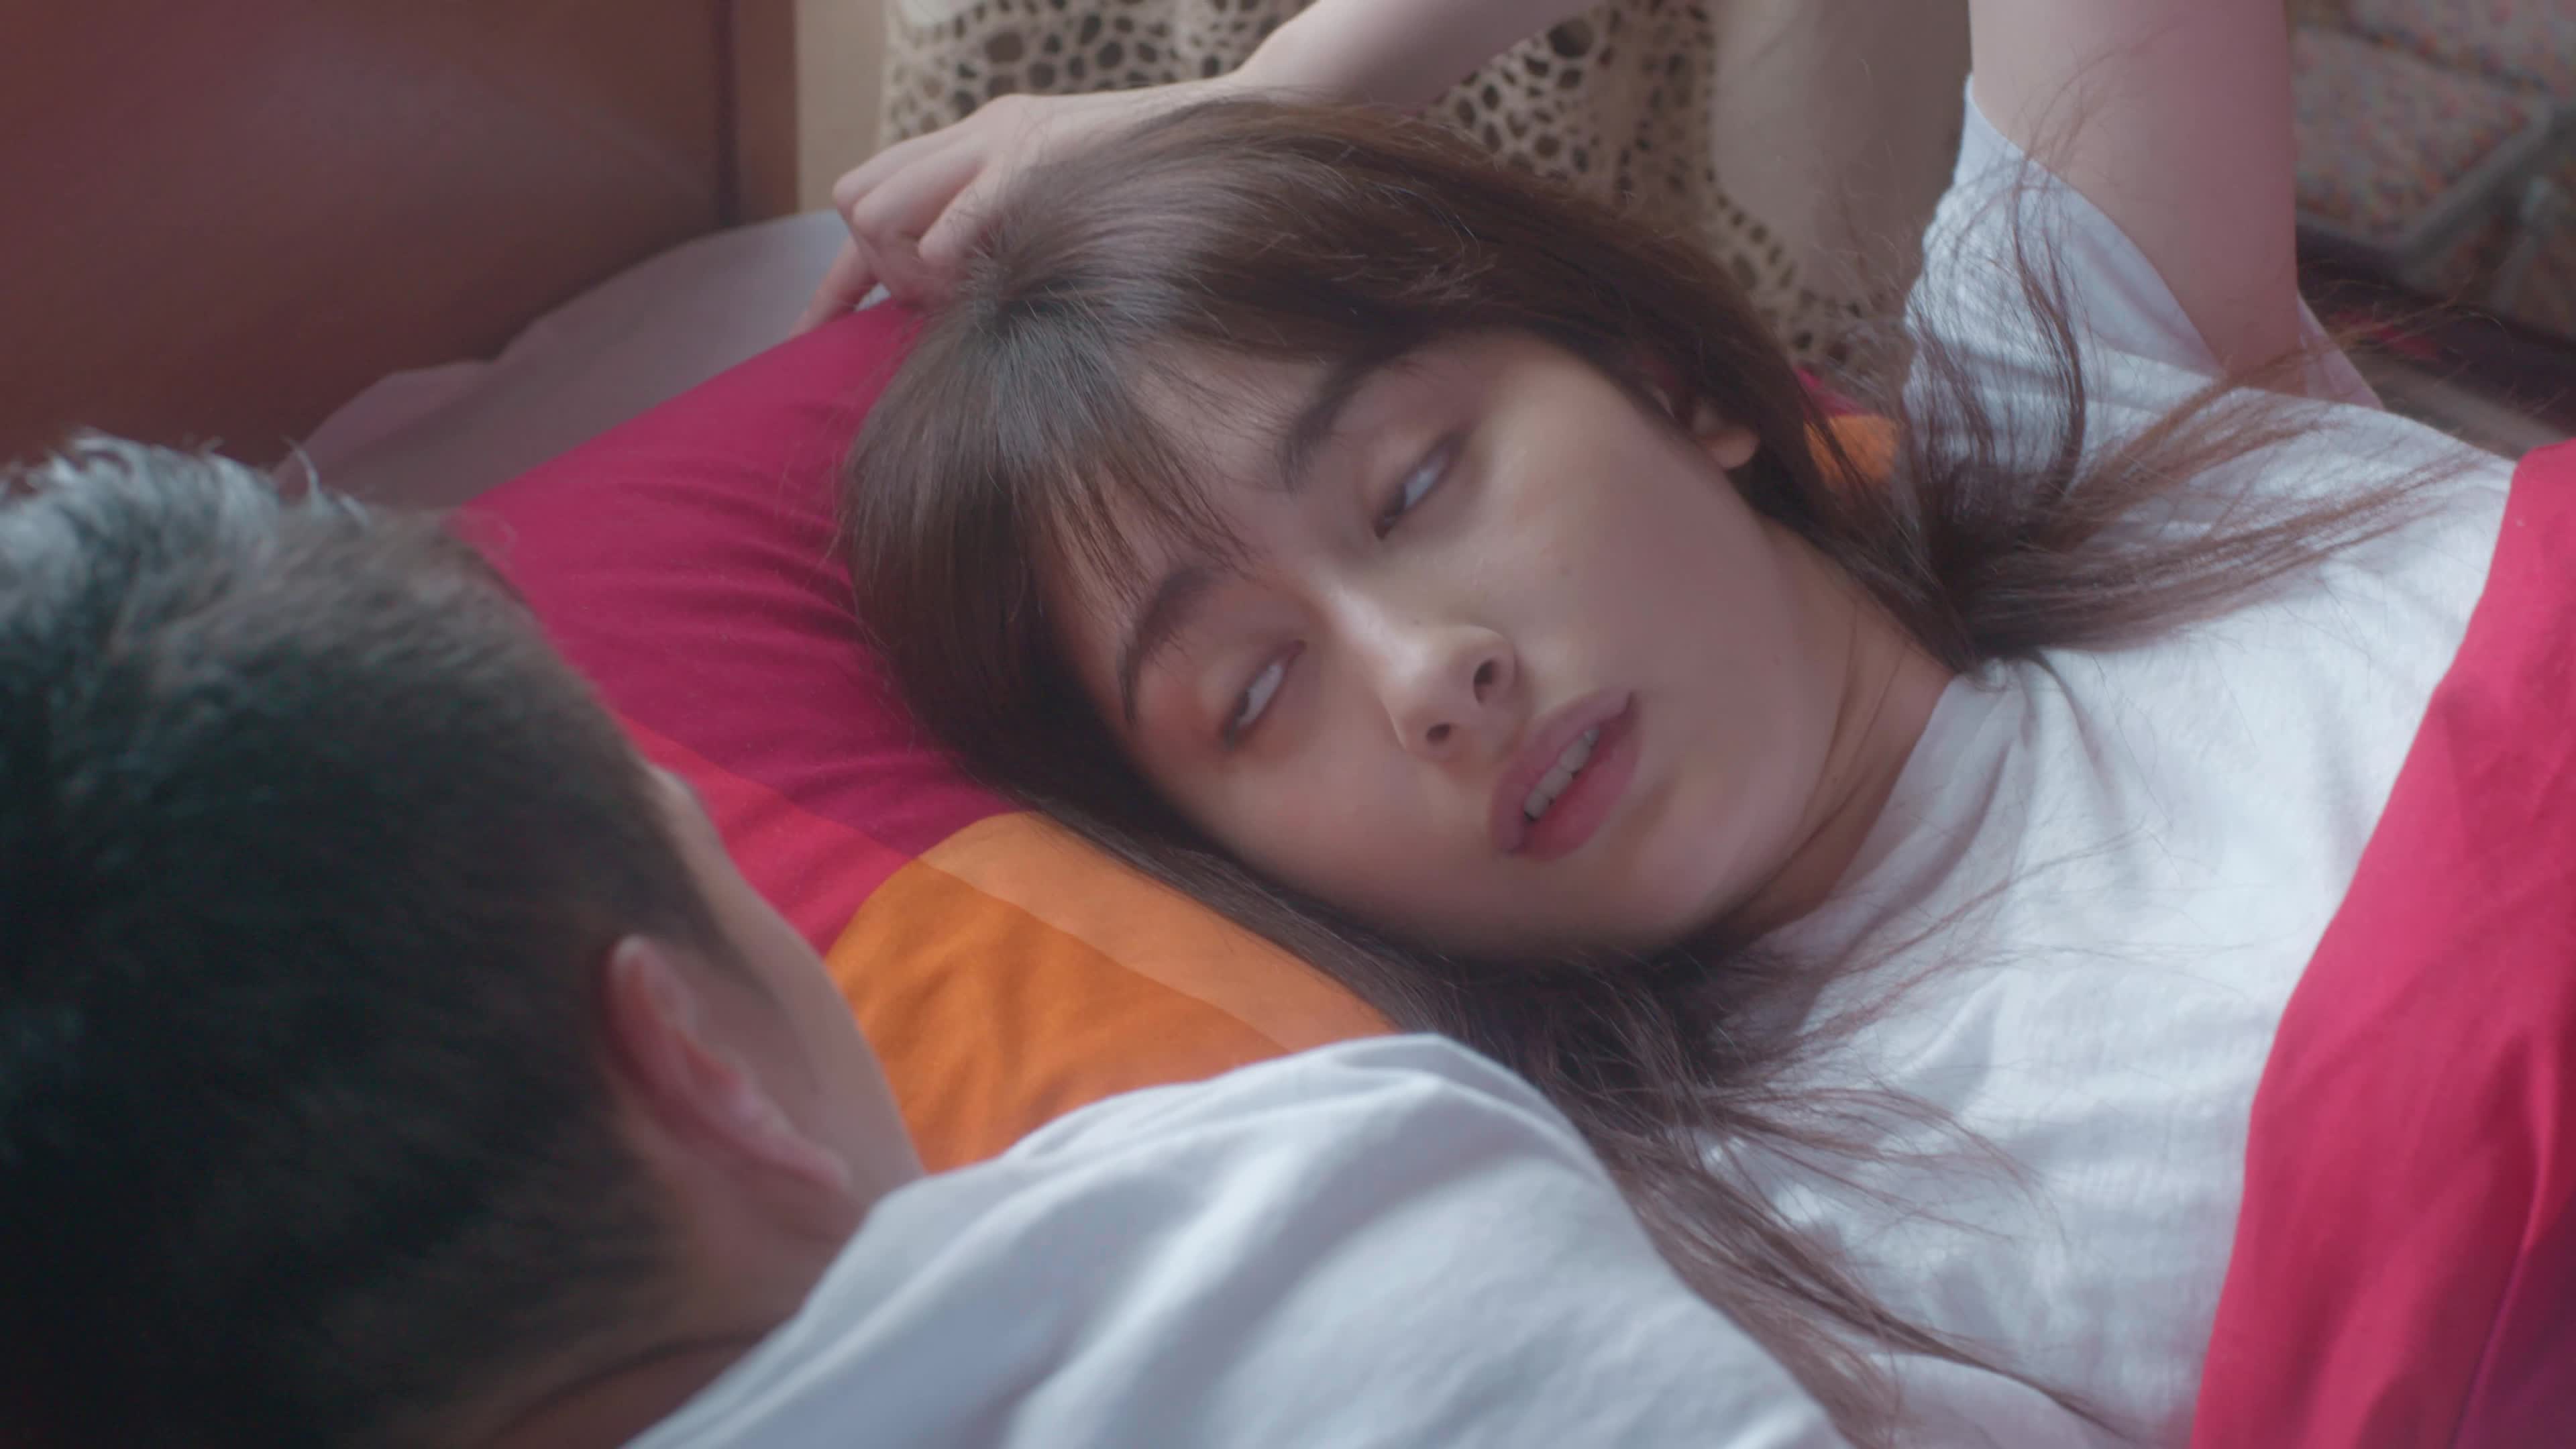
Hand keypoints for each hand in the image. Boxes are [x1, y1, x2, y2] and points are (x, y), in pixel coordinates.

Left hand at [797, 78, 1235, 329]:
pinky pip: (955, 216)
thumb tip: (962, 306)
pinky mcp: (1037, 155)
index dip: (835, 282)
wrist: (1234, 131)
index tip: (809, 338)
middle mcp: (977, 133)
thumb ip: (1011, 240)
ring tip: (967, 293)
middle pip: (857, 201)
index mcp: (978, 143)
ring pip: (879, 210)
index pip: (870, 196)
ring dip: (905, 271)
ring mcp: (1003, 139)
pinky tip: (959, 278)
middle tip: (937, 305)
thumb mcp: (1064, 211)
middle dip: (876, 269)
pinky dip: (942, 255)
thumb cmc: (1159, 192)